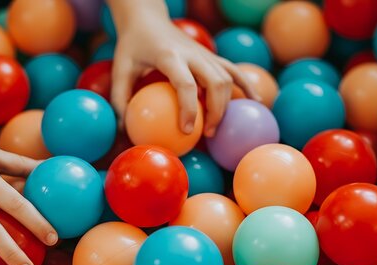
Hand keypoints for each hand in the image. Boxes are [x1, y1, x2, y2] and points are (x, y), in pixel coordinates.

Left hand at [110, 8, 259, 136]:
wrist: (148, 18)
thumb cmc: (132, 46)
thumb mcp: (120, 69)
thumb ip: (120, 99)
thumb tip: (121, 131)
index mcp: (170, 56)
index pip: (185, 84)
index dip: (189, 109)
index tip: (187, 131)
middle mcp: (193, 53)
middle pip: (215, 82)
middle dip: (216, 110)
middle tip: (206, 134)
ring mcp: (205, 53)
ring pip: (227, 77)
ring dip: (227, 104)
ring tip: (217, 128)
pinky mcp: (211, 55)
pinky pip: (233, 70)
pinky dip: (246, 86)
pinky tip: (256, 103)